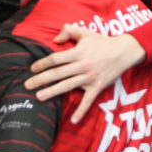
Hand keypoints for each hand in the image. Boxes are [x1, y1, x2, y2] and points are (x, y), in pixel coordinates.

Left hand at [24, 26, 145, 122]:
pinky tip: (73, 121)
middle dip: (41, 79)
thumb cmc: (102, 42)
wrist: (124, 51)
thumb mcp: (85, 32)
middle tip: (27, 85)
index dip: (43, 63)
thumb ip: (68, 31)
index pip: (56, 59)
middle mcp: (82, 66)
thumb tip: (54, 40)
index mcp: (78, 52)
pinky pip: (88, 101)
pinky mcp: (97, 87)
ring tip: (39, 97)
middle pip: (58, 73)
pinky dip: (81, 111)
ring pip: (68, 86)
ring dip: (52, 92)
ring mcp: (89, 78)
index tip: (32, 68)